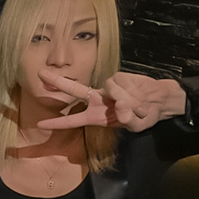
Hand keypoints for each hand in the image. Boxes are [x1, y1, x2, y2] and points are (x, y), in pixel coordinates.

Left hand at [36, 70, 186, 132]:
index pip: (73, 121)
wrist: (159, 102)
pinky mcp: (119, 77)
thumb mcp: (136, 124)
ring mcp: (107, 87)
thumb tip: (121, 109)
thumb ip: (127, 119)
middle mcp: (97, 100)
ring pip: (111, 91)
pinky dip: (134, 94)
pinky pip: (123, 85)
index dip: (57, 123)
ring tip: (139, 108)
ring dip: (129, 102)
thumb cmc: (142, 116)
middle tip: (39, 73)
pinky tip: (141, 98)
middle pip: (74, 89)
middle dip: (57, 81)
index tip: (39, 124)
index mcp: (95, 116)